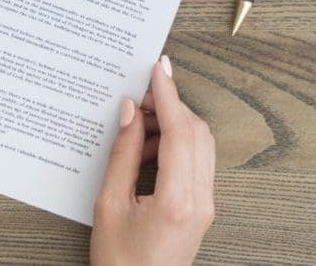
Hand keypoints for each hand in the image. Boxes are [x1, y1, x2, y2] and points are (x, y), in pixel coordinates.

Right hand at [90, 56, 215, 265]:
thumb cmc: (119, 262)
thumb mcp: (109, 206)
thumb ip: (121, 155)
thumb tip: (130, 112)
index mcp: (177, 200)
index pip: (179, 131)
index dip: (168, 95)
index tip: (158, 69)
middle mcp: (200, 200)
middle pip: (196, 132)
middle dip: (169, 107)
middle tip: (139, 98)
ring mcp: (206, 205)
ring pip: (200, 145)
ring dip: (173, 127)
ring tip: (136, 131)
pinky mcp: (203, 208)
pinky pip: (197, 163)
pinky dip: (177, 146)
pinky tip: (148, 152)